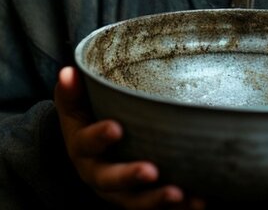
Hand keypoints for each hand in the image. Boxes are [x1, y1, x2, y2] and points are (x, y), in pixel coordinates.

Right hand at [54, 66, 203, 208]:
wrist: (91, 153)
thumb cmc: (87, 120)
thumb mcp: (75, 106)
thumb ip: (71, 91)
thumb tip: (69, 72)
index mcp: (82, 149)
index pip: (87, 143)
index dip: (99, 137)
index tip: (116, 128)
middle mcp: (98, 174)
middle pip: (111, 181)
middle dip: (131, 176)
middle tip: (151, 171)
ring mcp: (120, 192)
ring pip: (135, 202)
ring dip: (157, 200)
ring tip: (180, 195)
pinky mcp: (140, 200)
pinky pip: (156, 209)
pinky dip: (178, 209)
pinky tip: (198, 202)